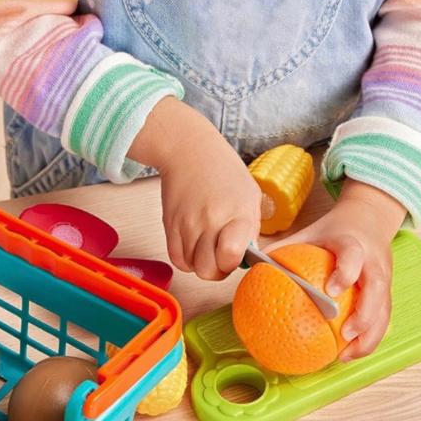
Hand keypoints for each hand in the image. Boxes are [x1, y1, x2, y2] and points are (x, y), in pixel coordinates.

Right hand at [130, 96, 260, 279]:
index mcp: (237, 212)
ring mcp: (187, 223)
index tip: (235, 254)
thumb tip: (246, 258)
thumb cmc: (225, 172)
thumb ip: (251, 229)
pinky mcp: (170, 225)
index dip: (233, 262)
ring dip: (201, 264)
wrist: (190, 151)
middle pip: (208, 270)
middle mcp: (211, 220)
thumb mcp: (250, 195)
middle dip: (217, 270)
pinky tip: (194, 247)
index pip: (231, 255)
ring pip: (192, 268)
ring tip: (208, 247)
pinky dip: (187, 260)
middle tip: (221, 256)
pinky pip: (177, 259)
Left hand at [269, 180, 405, 359]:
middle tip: (345, 334)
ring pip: (384, 310)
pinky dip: (369, 338)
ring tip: (347, 355)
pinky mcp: (388, 292)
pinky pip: (383, 319)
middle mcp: (373, 261)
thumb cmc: (334, 231)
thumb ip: (284, 248)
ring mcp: (384, 278)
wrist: (369, 219)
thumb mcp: (310, 232)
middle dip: (365, 314)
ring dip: (370, 335)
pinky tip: (349, 354)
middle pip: (377, 288)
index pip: (353, 256)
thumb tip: (252, 266)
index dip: (346, 272)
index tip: (331, 291)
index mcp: (353, 243)